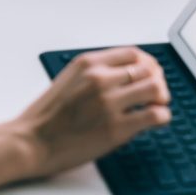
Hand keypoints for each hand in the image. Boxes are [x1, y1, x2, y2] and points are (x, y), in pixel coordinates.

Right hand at [14, 46, 170, 179]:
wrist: (33, 141)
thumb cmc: (47, 115)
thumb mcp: (69, 79)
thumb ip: (95, 73)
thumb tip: (124, 75)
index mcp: (88, 63)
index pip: (133, 53)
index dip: (148, 63)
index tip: (150, 72)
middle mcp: (100, 79)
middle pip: (148, 69)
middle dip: (158, 79)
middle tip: (157, 91)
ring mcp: (109, 103)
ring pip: (155, 88)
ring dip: (162, 96)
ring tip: (157, 105)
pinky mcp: (117, 128)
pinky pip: (155, 115)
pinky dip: (162, 116)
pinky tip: (156, 120)